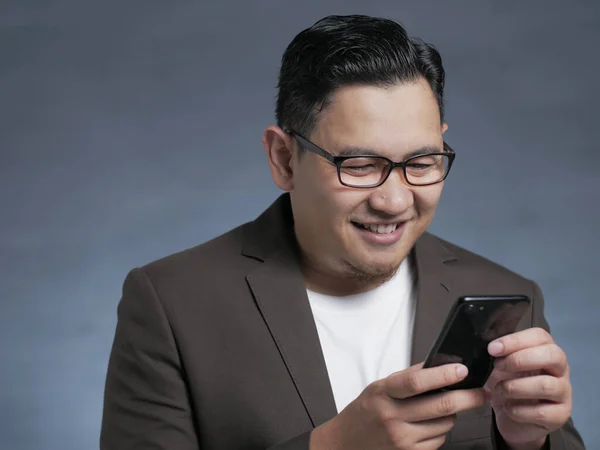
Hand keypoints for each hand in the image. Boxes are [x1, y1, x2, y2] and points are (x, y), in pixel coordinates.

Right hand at [310, 363, 485, 449]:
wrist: (347, 443)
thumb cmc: (366, 411)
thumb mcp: (380, 387)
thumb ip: (407, 378)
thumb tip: (440, 365)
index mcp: (383, 393)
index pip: (417, 382)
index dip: (443, 375)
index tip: (462, 370)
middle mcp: (392, 416)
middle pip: (441, 406)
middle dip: (468, 398)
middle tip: (482, 392)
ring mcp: (402, 439)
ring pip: (445, 424)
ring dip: (451, 415)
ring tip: (440, 409)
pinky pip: (439, 441)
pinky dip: (441, 431)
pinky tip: (428, 426)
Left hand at [485, 328, 571, 448]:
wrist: (510, 415)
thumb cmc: (507, 382)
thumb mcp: (501, 364)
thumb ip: (500, 353)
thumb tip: (492, 347)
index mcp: (546, 350)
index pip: (540, 336)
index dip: (516, 340)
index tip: (493, 349)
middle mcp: (560, 369)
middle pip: (553, 356)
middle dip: (520, 359)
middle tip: (498, 366)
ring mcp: (564, 393)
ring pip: (546, 385)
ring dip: (515, 387)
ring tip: (500, 390)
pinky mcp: (561, 415)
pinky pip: (541, 412)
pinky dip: (518, 410)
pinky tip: (508, 408)